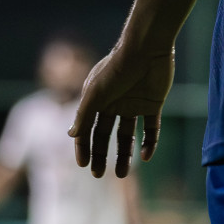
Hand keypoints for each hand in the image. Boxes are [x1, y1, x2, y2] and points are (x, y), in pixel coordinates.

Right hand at [69, 44, 174, 178]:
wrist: (147, 48)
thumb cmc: (117, 67)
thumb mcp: (96, 93)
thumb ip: (83, 115)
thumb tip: (70, 135)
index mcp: (97, 100)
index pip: (87, 128)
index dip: (84, 147)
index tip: (84, 165)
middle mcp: (114, 103)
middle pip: (105, 135)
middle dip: (101, 155)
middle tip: (99, 175)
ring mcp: (134, 104)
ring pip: (127, 135)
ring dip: (125, 155)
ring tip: (121, 174)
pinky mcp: (153, 104)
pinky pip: (151, 128)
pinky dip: (149, 143)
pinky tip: (145, 157)